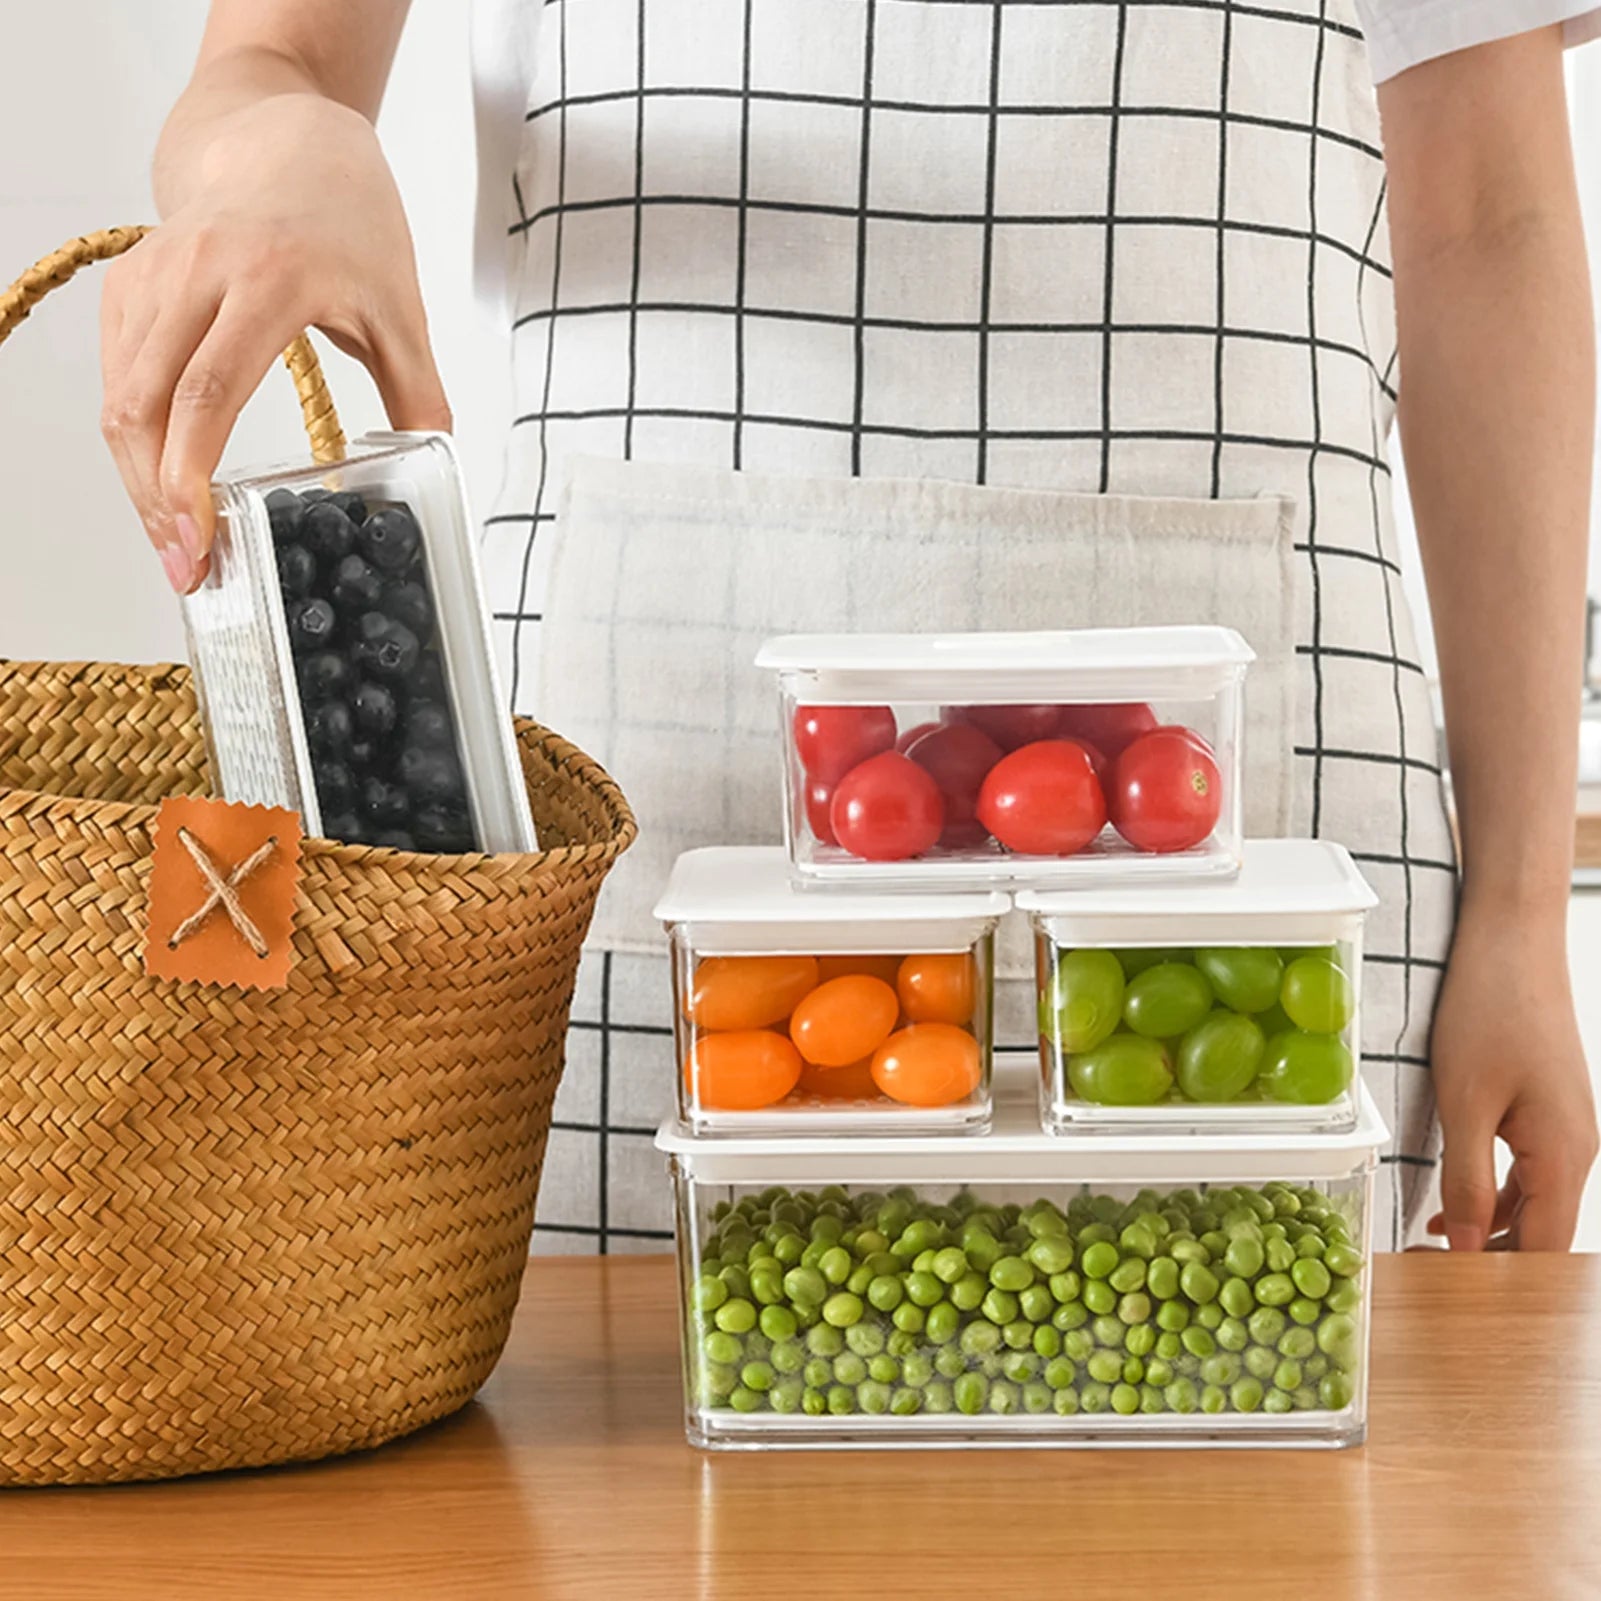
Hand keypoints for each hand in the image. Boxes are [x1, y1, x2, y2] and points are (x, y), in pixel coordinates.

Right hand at [100, 92, 449, 593]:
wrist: (284, 141)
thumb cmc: (348, 220)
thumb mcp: (400, 306)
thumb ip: (420, 391)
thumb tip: (441, 466)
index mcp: (267, 280)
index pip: (209, 391)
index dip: (191, 474)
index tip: (198, 537)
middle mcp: (196, 275)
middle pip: (147, 405)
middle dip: (156, 498)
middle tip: (186, 569)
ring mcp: (154, 278)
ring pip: (121, 397)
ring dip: (139, 479)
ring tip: (177, 543)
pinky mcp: (131, 286)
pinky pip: (116, 376)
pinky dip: (133, 439)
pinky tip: (162, 487)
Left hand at [1430, 903, 1597, 1249]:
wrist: (1512, 942)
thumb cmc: (1489, 1011)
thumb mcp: (1464, 1102)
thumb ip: (1467, 1178)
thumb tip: (1465, 1245)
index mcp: (1564, 1155)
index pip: (1544, 1247)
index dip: (1496, 1276)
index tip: (1442, 1287)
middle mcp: (1576, 1150)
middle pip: (1542, 1231)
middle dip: (1489, 1257)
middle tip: (1425, 1269)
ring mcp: (1564, 1130)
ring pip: (1533, 1203)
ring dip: (1488, 1226)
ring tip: (1431, 1243)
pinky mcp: (1546, 1111)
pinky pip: (1526, 1172)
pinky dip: (1492, 1193)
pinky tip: (1450, 1201)